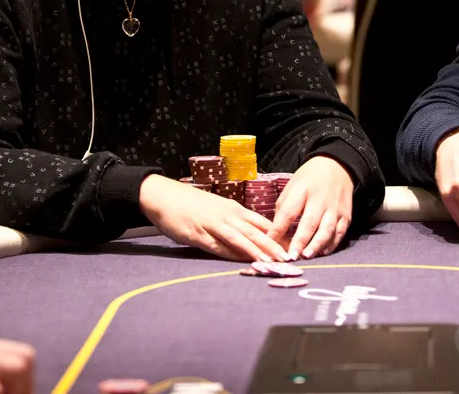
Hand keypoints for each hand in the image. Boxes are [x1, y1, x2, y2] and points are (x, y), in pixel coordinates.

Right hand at [139, 175, 287, 261]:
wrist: (163, 195)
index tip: (295, 248)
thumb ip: (234, 221)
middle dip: (275, 247)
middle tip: (291, 260)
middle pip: (256, 232)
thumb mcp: (217, 209)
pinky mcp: (198, 234)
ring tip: (274, 262)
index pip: (262, 223)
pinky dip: (233, 255)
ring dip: (258, 251)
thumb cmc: (191, 203)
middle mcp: (227, 215)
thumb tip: (253, 236)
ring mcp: (213, 224)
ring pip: (241, 238)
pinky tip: (243, 262)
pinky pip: (219, 246)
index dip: (279, 236)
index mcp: (234, 209)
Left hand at [269, 156, 353, 259]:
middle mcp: (320, 200)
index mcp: (302, 190)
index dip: (278, 229)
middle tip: (291, 257)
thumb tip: (276, 233)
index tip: (270, 243)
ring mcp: (335, 208)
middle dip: (300, 241)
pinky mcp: (347, 215)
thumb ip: (284, 208)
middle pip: (309, 222)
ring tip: (306, 256)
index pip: (288, 212)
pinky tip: (322, 252)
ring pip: (327, 230)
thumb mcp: (291, 186)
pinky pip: (340, 233)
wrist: (337, 166)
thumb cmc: (308, 179)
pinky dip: (331, 244)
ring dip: (317, 245)